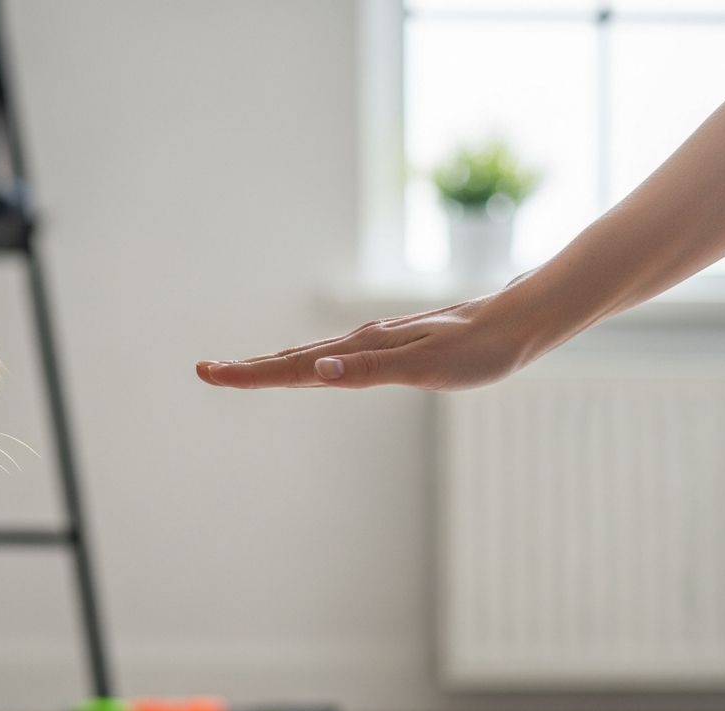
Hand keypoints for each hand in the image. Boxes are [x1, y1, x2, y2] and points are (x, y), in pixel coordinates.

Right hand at [196, 291, 539, 390]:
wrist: (517, 322)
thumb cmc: (478, 350)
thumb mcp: (425, 365)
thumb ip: (368, 369)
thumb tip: (315, 370)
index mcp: (361, 349)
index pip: (292, 366)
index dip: (249, 374)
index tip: (209, 373)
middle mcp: (360, 344)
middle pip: (291, 359)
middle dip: (248, 370)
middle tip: (207, 372)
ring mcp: (373, 344)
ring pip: (310, 357)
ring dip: (272, 367)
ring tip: (241, 372)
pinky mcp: (389, 348)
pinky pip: (335, 359)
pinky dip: (306, 366)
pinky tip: (309, 370)